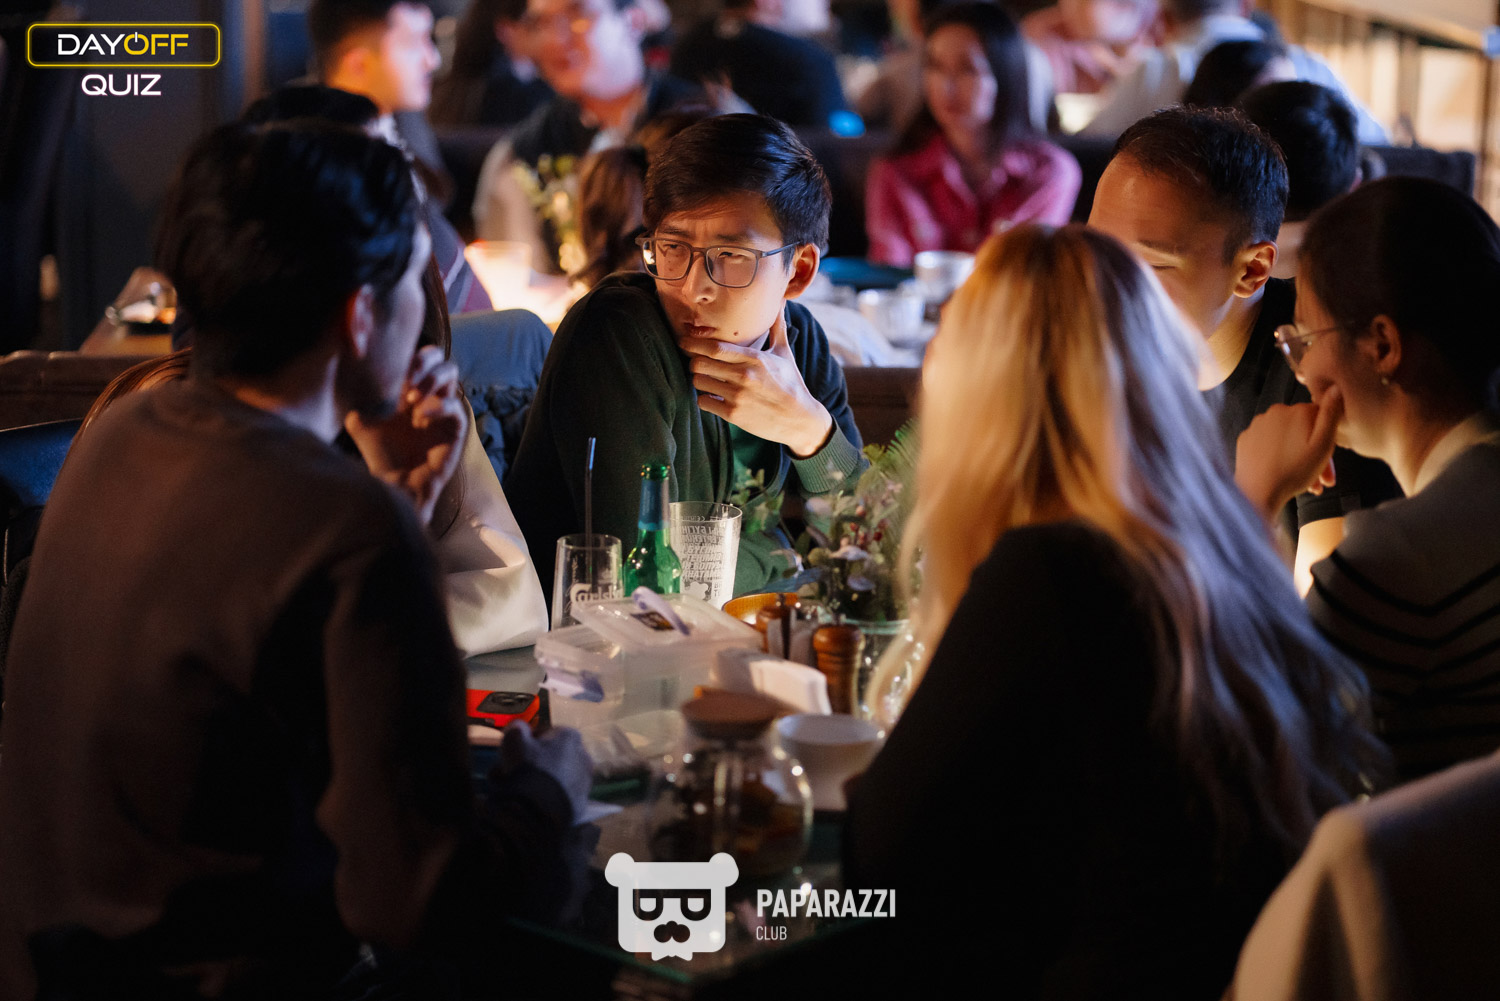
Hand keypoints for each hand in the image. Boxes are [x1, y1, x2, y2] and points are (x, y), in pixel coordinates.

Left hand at [344, 345, 468, 526]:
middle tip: (409, 378)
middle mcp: (433, 399)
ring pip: (451, 374)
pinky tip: (419, 419)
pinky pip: (455, 406)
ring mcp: (446, 412)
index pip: (426, 360)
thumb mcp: (362, 427)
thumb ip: (357, 406)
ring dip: (430, 382)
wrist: (395, 485)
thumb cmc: (382, 456)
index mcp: (415, 393)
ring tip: (411, 401)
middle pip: (443, 361)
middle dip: (426, 362)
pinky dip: (436, 407)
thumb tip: (345, 395)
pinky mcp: (455, 429)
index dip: (416, 358)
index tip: (398, 372)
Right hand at [498, 722, 592, 826]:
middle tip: (518, 772)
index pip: (546, 733)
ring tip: (525, 790)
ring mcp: (585, 780)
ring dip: (545, 779)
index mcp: (570, 735)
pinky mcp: (582, 802)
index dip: (528, 741)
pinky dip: (551, 797)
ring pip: (560, 775)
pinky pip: (562, 795)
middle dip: (538, 761)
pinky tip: (536, 803)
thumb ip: (516, 728)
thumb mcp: (514, 739)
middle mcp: (584, 755)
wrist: (540, 809)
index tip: (515, 752)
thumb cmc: (527, 767)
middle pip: (555, 755)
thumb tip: (519, 728)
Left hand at [680, 307, 833, 457]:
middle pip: (700, 363)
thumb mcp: (784, 353)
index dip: (694, 343)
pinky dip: (705, 399)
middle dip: (693, 361)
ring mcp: (737, 396)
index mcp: (754, 358)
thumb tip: (781, 302)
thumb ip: (777, 327)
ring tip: (707, 380)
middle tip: (696, 362)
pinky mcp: (734, 414)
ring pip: (699, 382)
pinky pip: (704, 402)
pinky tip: (714, 397)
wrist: (800, 419)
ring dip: (699, 380)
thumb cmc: (791, 384)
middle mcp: (744, 376)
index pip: (715, 347)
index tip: (684, 341)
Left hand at [1234, 387, 1342, 520]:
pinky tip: (1286, 475)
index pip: (1321, 418)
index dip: (1329, 440)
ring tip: (1309, 485)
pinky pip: (1269, 445)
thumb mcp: (1322, 444)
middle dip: (1315, 454)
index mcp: (1297, 410)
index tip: (1331, 462)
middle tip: (1323, 480)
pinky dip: (1279, 457)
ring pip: (1287, 440)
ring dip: (1299, 459)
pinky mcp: (1246, 439)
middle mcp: (1275, 411)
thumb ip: (1331, 414)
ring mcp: (1257, 425)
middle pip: (1303, 430)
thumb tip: (1335, 388)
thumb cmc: (1294, 471)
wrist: (1258, 493)